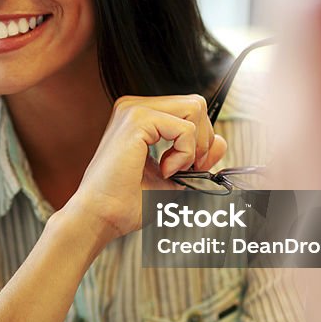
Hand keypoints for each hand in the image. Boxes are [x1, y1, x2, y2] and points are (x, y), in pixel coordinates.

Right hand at [65, 94, 226, 243]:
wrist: (100, 217)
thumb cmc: (127, 202)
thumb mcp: (174, 176)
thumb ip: (197, 156)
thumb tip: (220, 141)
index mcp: (140, 116)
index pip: (189, 110)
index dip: (200, 139)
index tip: (188, 169)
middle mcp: (134, 107)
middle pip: (195, 104)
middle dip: (202, 140)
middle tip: (185, 170)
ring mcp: (133, 110)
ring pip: (194, 108)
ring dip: (194, 146)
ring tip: (173, 170)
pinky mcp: (136, 120)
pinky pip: (186, 128)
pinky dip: (185, 154)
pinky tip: (165, 171)